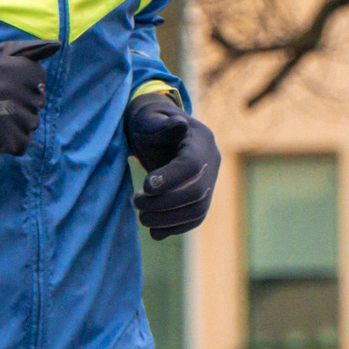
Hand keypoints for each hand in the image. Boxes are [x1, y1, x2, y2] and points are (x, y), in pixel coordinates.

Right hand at [0, 39, 54, 159]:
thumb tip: (51, 47)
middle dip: (21, 109)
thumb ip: (10, 60)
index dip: (28, 87)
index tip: (12, 92)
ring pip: (30, 125)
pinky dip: (8, 146)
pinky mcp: (5, 137)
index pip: (39, 77)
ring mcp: (10, 113)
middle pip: (36, 104)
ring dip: (15, 129)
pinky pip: (21, 144)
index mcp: (7, 67)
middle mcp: (12, 87)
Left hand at [126, 94, 217, 238]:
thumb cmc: (148, 123)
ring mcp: (210, 181)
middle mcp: (212, 161)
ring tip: (141, 216)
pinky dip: (175, 228)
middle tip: (136, 201)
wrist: (156, 132)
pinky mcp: (202, 197)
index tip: (145, 185)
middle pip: (197, 192)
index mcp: (201, 139)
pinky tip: (154, 231)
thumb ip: (160, 123)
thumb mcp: (148, 117)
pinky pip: (195, 219)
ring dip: (168, 220)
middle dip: (164, 203)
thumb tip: (178, 124)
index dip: (170, 179)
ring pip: (198, 210)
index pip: (192, 165)